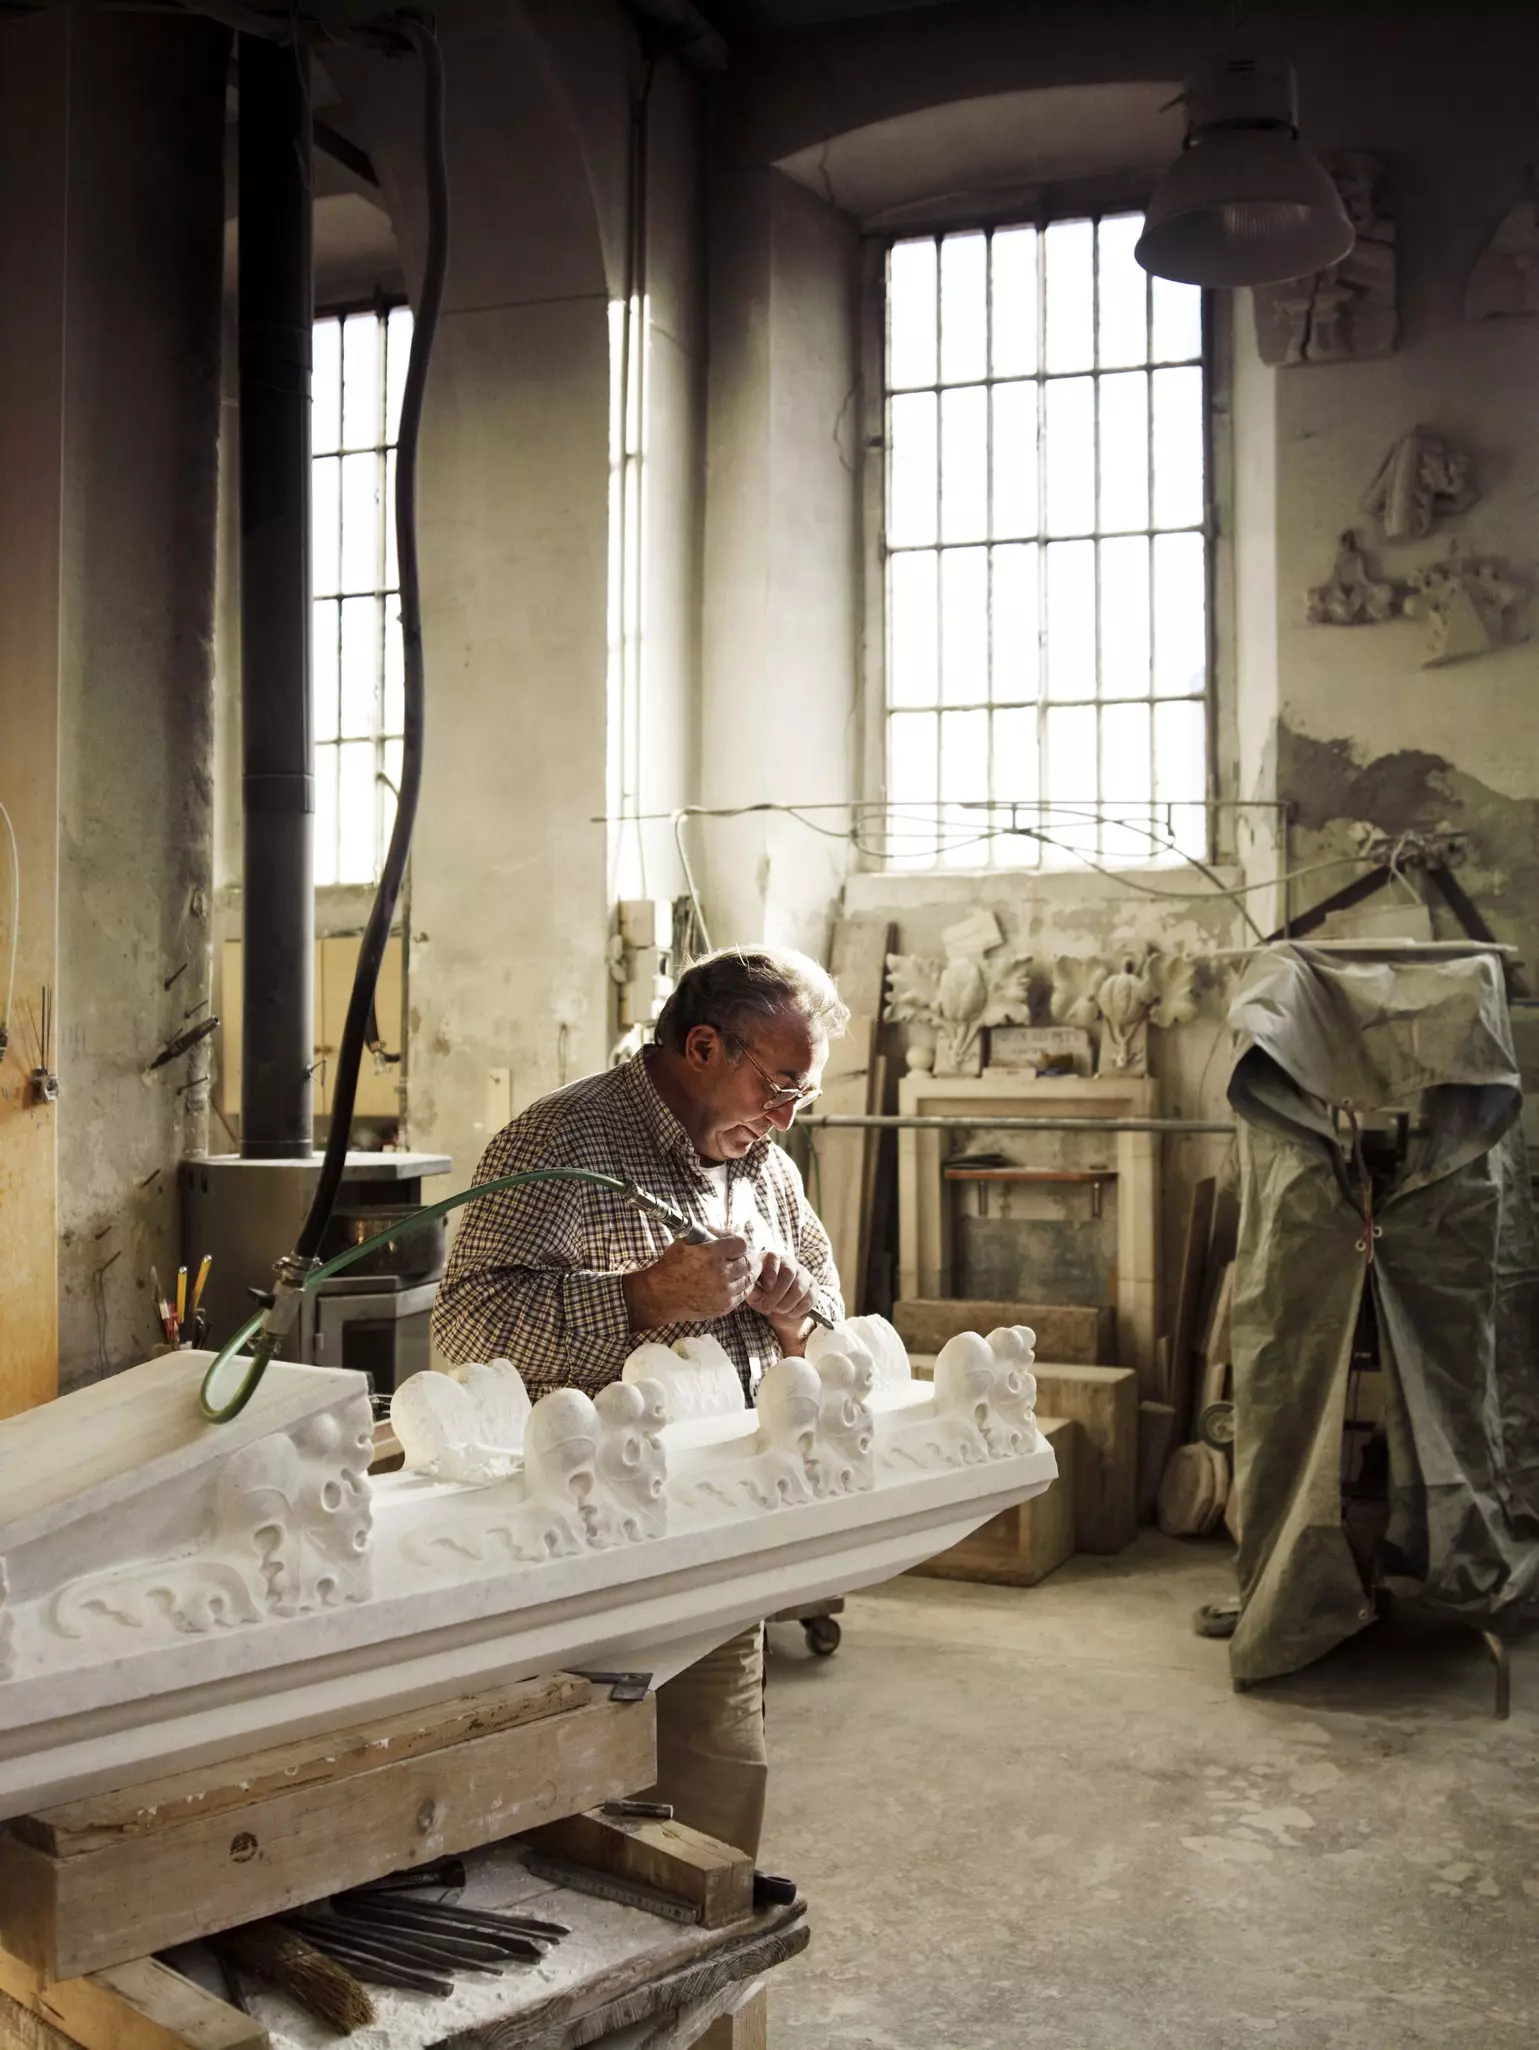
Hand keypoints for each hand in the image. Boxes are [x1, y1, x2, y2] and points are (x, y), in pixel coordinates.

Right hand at [623, 1233, 751, 1330]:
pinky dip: (743, 1286)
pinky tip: (737, 1281)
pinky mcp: (724, 1306)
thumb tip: (729, 1233)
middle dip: (747, 1256)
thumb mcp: (685, 1242)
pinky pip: (743, 1294)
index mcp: (709, 1254)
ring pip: (749, 1278)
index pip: (741, 1244)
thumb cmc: (671, 1267)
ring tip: (743, 1268)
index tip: (737, 1245)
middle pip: (748, 1261)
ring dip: (747, 1271)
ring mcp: (723, 1292)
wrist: (659, 1296)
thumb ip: (710, 1234)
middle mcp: (719, 1273)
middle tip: (744, 1255)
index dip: (740, 1243)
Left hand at [746, 1251, 816, 1353]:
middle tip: (768, 1306)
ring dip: (787, 1303)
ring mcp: (803, 1273)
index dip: (770, 1274)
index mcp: (771, 1258)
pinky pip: (808, 1299)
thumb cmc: (763, 1296)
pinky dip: (797, 1309)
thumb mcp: (754, 1294)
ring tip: (778, 1310)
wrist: (779, 1308)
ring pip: (799, 1287)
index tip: (766, 1289)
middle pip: (788, 1273)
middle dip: (777, 1294)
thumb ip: (753, 1291)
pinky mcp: (813, 1287)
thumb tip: (754, 1289)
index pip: (774, 1258)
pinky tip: (789, 1313)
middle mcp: (789, 1262)